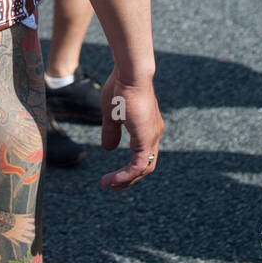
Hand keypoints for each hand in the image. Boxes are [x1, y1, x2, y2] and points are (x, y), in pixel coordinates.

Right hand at [100, 70, 163, 191]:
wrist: (130, 75)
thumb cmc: (120, 87)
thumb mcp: (112, 114)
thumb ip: (111, 131)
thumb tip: (108, 149)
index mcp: (147, 127)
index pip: (142, 154)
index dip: (128, 167)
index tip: (113, 175)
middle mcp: (153, 134)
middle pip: (145, 165)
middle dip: (128, 179)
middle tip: (112, 186)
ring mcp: (152, 137)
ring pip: (143, 168)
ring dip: (125, 180)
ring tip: (109, 185)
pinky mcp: (146, 139)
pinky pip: (138, 166)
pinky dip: (125, 176)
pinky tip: (113, 179)